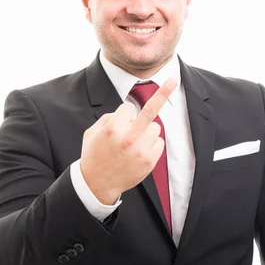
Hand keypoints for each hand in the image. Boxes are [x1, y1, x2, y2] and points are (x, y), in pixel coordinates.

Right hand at [80, 78, 176, 204]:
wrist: (97, 184)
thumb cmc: (94, 154)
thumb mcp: (92, 132)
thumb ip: (109, 118)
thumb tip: (128, 113)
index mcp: (113, 128)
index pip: (128, 107)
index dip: (124, 114)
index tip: (120, 121)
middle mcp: (129, 137)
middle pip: (150, 110)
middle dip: (162, 93)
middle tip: (172, 80)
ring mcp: (141, 150)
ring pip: (155, 127)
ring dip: (147, 131)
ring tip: (133, 143)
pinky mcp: (150, 161)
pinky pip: (159, 142)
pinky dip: (152, 144)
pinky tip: (139, 152)